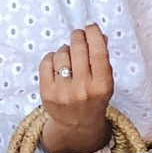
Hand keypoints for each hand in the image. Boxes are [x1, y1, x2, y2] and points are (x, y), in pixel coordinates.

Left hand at [38, 23, 113, 152]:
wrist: (77, 126)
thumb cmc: (93, 98)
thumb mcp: (105, 81)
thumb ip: (102, 58)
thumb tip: (99, 34)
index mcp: (102, 85)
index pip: (98, 52)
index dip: (93, 34)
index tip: (90, 26)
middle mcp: (83, 89)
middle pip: (78, 49)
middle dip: (78, 36)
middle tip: (78, 34)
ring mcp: (63, 92)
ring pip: (61, 54)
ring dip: (65, 49)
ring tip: (69, 55)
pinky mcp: (47, 93)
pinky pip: (46, 62)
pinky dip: (52, 57)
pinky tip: (57, 63)